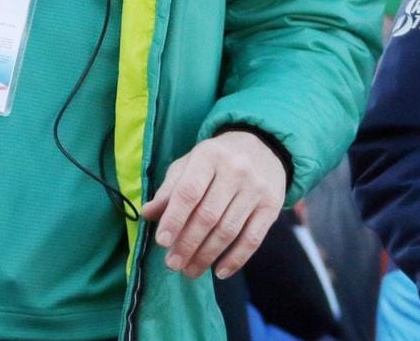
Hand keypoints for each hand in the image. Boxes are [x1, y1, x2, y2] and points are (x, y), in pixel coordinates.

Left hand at [142, 129, 285, 280]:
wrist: (262, 147)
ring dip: (207, 256)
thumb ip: (169, 189)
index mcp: (209, 156)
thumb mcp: (189, 165)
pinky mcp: (272, 206)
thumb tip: (147, 214)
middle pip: (208, 216)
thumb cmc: (216, 160)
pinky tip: (220, 272)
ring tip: (190, 271)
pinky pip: (253, 239)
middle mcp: (235, 170)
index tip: (161, 243)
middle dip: (188, 244)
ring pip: (228, 230)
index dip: (174, 219)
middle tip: (173, 264)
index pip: (189, 192)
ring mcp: (256, 189)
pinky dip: (236, 259)